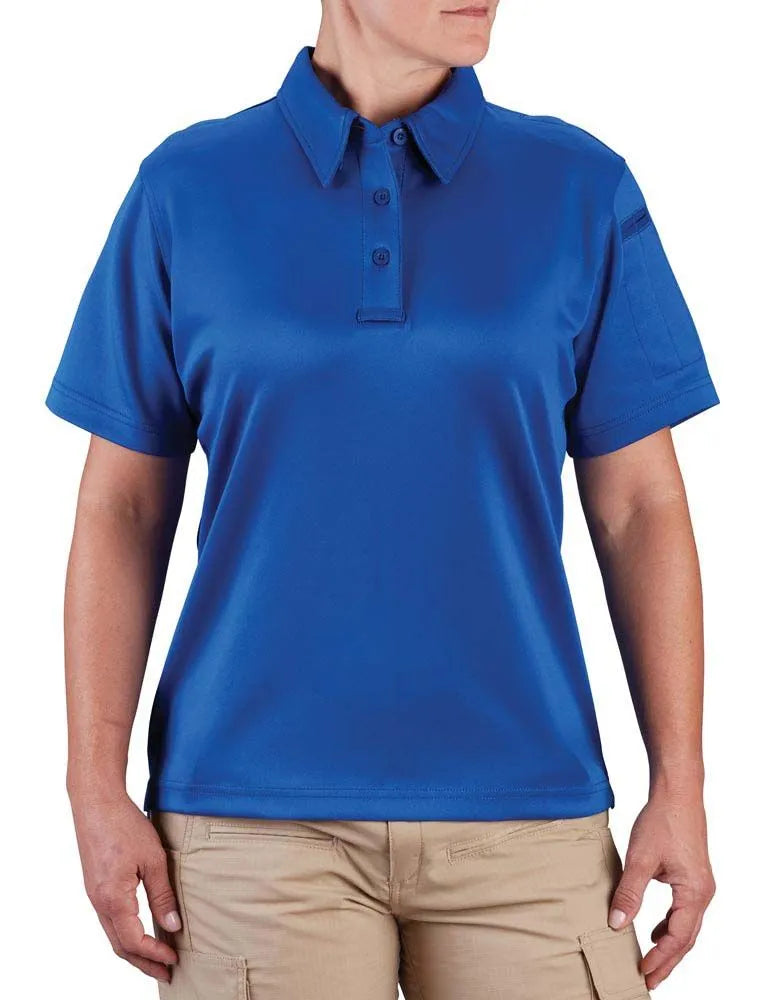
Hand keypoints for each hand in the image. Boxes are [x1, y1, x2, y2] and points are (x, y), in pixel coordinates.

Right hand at [71, 793, 180, 981]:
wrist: (96, 803)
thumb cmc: (125, 826)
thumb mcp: (153, 858)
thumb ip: (162, 894)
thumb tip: (173, 926)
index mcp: (113, 899)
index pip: (134, 941)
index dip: (155, 954)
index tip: (174, 959)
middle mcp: (99, 902)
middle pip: (120, 946)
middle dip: (143, 963)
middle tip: (166, 973)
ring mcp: (95, 895)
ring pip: (113, 935)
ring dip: (134, 951)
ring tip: (156, 958)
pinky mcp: (96, 886)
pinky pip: (109, 920)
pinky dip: (125, 934)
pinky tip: (140, 931)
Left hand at [608, 790, 714, 988]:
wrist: (677, 793)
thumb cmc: (662, 821)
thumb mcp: (641, 858)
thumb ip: (629, 892)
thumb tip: (616, 923)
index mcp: (694, 892)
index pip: (678, 937)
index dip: (660, 958)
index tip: (642, 973)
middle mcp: (702, 893)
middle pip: (686, 938)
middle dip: (667, 961)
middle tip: (648, 980)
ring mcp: (699, 885)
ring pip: (686, 926)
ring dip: (668, 945)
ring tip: (650, 962)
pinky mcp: (692, 876)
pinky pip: (683, 911)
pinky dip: (670, 926)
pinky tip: (653, 929)